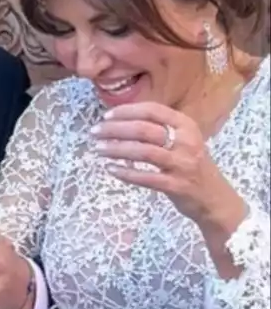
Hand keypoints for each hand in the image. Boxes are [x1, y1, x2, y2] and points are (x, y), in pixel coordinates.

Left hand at [92, 102, 245, 227]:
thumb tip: (120, 119)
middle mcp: (186, 141)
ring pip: (143, 152)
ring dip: (116, 149)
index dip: (126, 111)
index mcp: (186, 125)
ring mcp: (182, 164)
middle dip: (115, 129)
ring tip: (98, 149)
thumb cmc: (190, 164)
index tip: (106, 116)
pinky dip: (126, 172)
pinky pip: (146, 177)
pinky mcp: (176, 185)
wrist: (213, 197)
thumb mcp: (182, 140)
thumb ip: (158, 128)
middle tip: (95, 133)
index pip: (152, 111)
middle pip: (144, 129)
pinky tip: (110, 169)